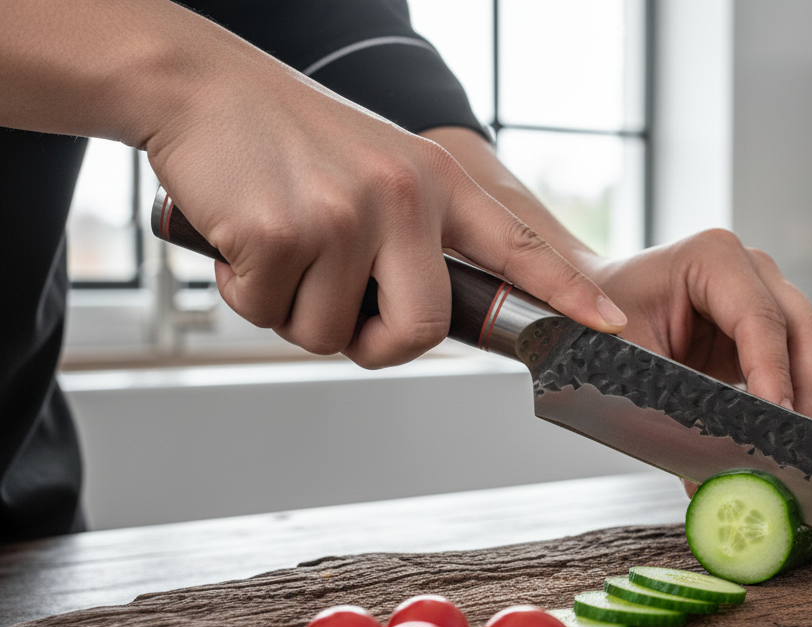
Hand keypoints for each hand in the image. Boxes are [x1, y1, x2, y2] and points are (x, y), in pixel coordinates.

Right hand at [130, 9, 625, 366]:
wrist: (200, 87)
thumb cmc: (287, 139)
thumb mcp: (378, 170)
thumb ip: (411, 236)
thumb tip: (414, 320)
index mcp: (435, 182)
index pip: (515, 247)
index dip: (562, 293)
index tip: (604, 323)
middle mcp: (404, 197)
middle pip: (422, 330)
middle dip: (376, 346)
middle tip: (342, 318)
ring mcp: (347, 215)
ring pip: (330, 333)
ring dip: (292, 310)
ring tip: (277, 244)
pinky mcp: (285, 233)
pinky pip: (270, 314)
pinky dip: (246, 292)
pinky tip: (242, 236)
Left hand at [585, 232, 811, 495]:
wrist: (589, 311)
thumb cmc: (602, 326)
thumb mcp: (626, 364)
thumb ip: (667, 414)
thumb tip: (706, 476)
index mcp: (712, 257)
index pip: (761, 319)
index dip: (774, 375)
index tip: (776, 422)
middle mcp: (752, 269)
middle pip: (808, 332)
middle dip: (811, 396)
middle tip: (799, 454)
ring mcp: (769, 295)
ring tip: (800, 456)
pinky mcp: (773, 331)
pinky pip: (809, 366)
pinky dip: (809, 404)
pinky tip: (793, 442)